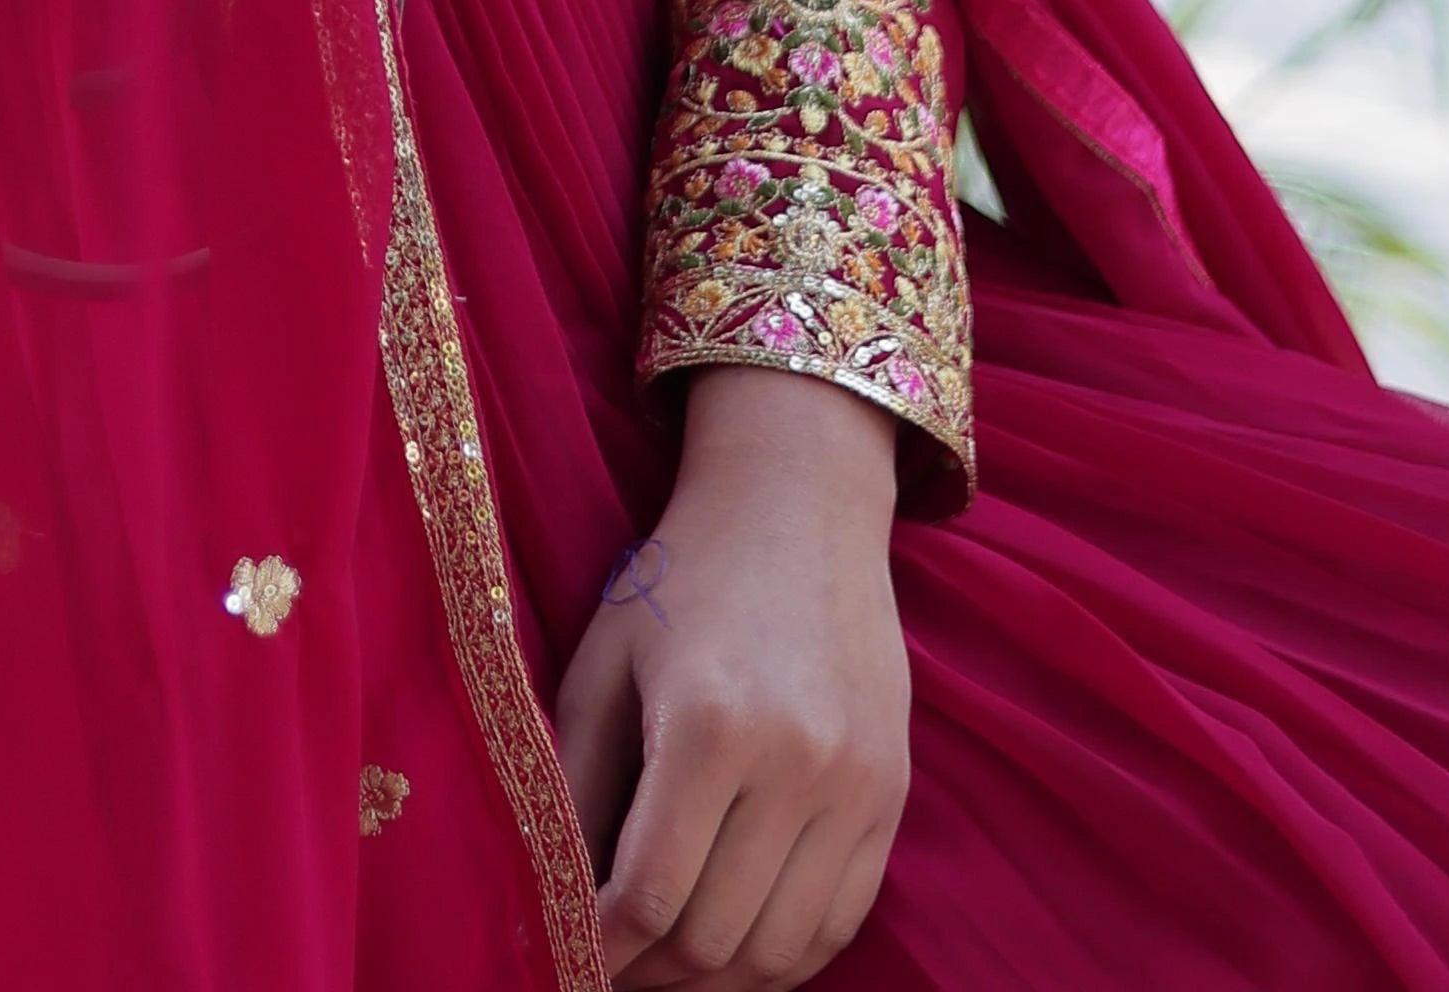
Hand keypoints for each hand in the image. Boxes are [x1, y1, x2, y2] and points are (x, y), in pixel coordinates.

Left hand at [554, 371, 909, 987]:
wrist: (798, 504)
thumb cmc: (680, 580)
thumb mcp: (603, 663)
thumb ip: (575, 783)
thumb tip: (556, 898)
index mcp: (708, 723)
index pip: (648, 893)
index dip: (601, 948)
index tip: (570, 960)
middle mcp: (795, 761)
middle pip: (715, 936)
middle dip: (651, 972)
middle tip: (611, 966)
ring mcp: (856, 784)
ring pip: (782, 949)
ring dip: (717, 977)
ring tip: (667, 962)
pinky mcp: (892, 795)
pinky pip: (841, 920)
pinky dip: (786, 954)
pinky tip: (737, 939)